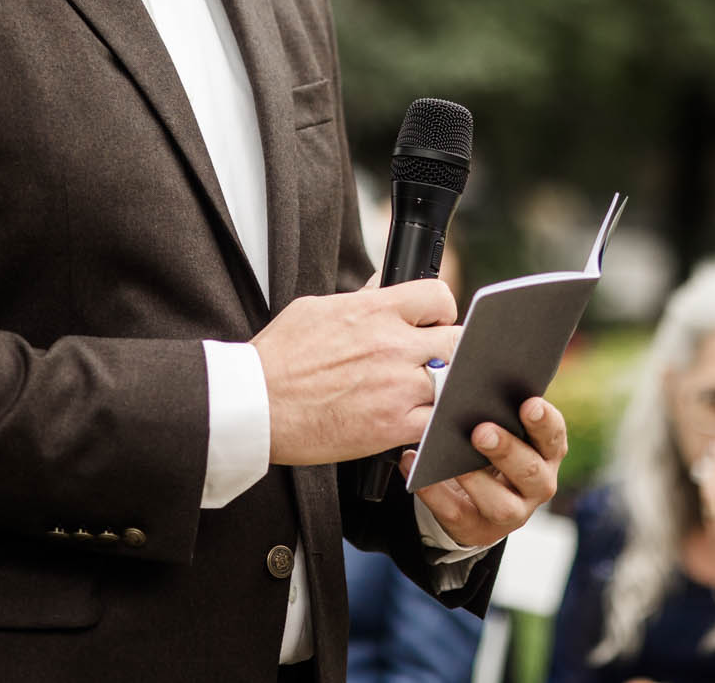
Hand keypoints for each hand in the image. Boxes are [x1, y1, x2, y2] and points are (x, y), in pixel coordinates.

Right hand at [253, 278, 459, 465]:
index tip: (430, 324)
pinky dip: (434, 422)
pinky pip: (437, 422)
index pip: (437, 297)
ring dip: (443, 387)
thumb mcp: (315, 309)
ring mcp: (397, 387)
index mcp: (374, 311)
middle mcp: (392, 345)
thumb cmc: (278, 358)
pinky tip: (418, 419)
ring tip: (421, 391)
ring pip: (453, 382)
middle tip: (431, 360)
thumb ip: (359, 299)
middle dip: (449, 349)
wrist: (257, 404)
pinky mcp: (392, 426)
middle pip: (457, 340)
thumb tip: (381, 287)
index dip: (439, 311)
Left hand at [404, 395, 567, 547]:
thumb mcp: (502, 430)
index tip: (528, 404)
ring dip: (475, 480)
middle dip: (506, 450)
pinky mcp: (478, 529)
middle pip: (529, 471)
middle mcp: (537, 485)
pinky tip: (414, 466)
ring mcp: (512, 513)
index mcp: (546, 453)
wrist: (478, 500)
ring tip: (448, 457)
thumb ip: (495, 412)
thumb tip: (465, 389)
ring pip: (501, 504)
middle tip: (482, 430)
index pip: (553, 436)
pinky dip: (433, 492)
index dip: (543, 421)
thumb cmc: (491, 450)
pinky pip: (455, 513)